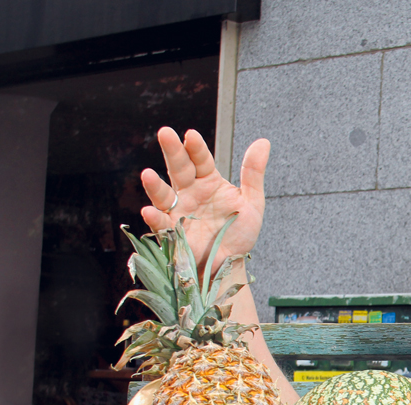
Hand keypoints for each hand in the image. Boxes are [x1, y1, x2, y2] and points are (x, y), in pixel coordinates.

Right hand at [140, 127, 269, 267]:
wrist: (231, 263)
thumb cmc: (238, 232)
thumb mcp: (252, 203)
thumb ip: (253, 173)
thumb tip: (263, 142)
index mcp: (208, 182)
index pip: (201, 160)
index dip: (196, 148)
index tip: (191, 135)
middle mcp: (189, 193)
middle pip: (179, 169)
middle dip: (172, 152)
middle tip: (165, 134)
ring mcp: (178, 212)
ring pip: (164, 195)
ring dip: (155, 185)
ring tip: (147, 174)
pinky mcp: (173, 234)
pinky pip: (161, 225)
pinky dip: (155, 219)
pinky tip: (149, 211)